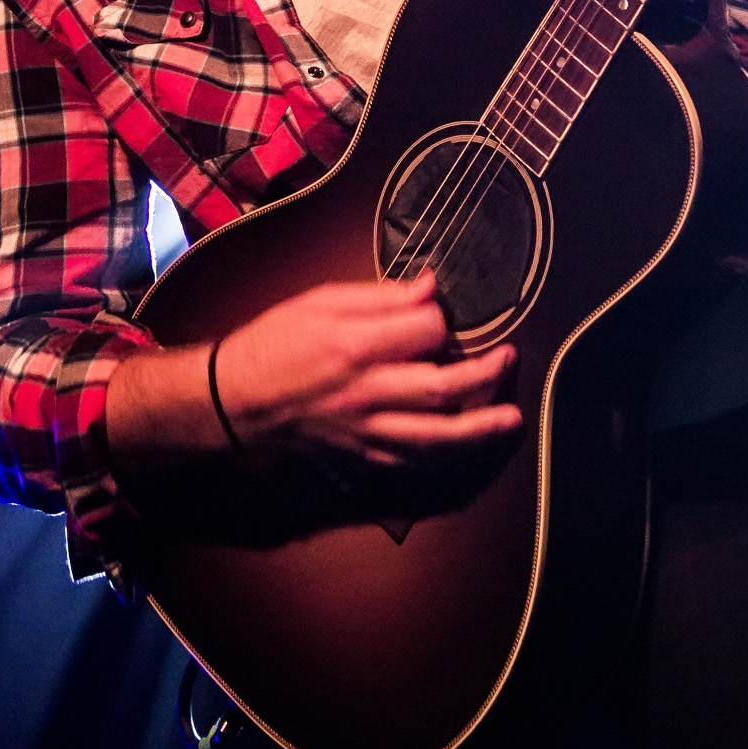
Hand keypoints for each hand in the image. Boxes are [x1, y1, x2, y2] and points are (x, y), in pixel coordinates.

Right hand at [213, 270, 520, 466]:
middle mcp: (366, 392)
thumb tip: (430, 288)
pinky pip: (412, 460)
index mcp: (355, 346)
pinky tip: (464, 444)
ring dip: (480, 429)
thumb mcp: (320, 300)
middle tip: (509, 359)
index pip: (426, 332)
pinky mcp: (362, 453)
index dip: (441, 319)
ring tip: (512, 419)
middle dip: (485, 375)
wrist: (235, 398)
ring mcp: (366, 429)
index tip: (438, 312)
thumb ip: (380, 297)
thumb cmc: (274, 342)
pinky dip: (443, 453)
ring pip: (436, 436)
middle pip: (442, 389)